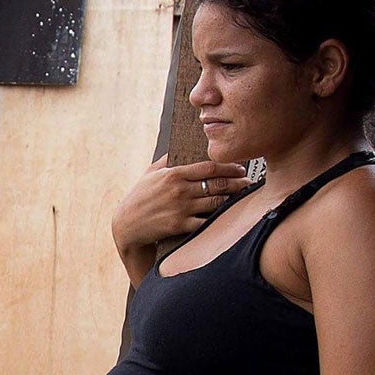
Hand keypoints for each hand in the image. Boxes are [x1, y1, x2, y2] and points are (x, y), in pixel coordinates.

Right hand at [111, 155, 251, 258]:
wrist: (126, 225)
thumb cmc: (138, 197)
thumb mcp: (150, 173)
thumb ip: (167, 160)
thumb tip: (182, 149)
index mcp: (174, 174)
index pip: (209, 167)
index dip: (229, 166)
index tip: (240, 168)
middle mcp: (179, 190)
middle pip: (217, 184)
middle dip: (237, 182)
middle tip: (248, 182)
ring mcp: (181, 209)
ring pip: (216, 202)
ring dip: (232, 199)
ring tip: (242, 197)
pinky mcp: (180, 226)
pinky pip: (206, 221)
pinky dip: (218, 218)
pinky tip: (227, 215)